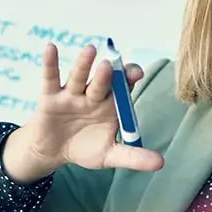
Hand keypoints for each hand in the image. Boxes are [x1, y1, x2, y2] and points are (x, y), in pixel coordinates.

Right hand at [2, 43, 164, 182]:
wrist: (54, 152)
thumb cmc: (85, 148)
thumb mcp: (110, 155)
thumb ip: (134, 157)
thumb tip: (161, 163)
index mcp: (110, 105)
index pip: (122, 88)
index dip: (129, 79)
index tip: (137, 73)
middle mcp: (93, 94)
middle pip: (102, 81)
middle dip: (107, 74)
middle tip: (111, 65)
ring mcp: (72, 93)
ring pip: (78, 77)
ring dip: (83, 64)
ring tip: (90, 50)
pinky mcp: (50, 97)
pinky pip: (50, 77)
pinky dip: (50, 63)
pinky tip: (50, 48)